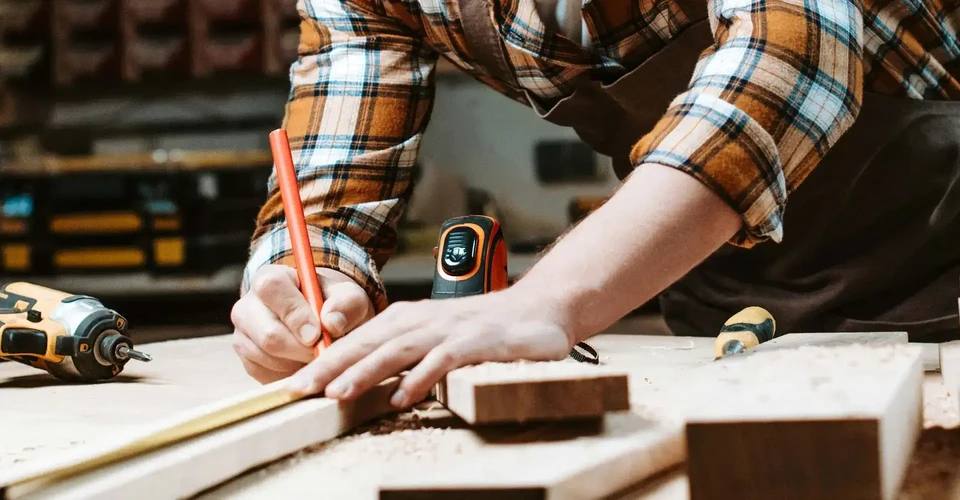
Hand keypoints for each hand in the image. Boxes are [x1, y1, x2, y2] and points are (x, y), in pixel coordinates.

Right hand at [231, 264, 374, 383]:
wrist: (322, 328)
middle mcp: (248, 305)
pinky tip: (302, 363)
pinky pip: (266, 374)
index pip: (272, 288)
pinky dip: (290, 373)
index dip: (295, 313)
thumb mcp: (349, 299)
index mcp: (270, 278)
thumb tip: (332, 322)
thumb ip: (346, 304)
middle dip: (302, 348)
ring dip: (298, 361)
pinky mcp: (246, 361)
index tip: (317, 334)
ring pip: (268, 357)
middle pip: (269, 333)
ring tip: (316, 354)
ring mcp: (243, 335)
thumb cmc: (333, 307)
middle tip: (323, 351)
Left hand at [284, 287, 575, 408]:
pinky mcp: (478, 341)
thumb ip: (403, 354)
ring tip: (337, 394)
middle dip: (331, 366)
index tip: (294, 385)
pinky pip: (444, 359)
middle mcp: (423, 320)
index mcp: (409, 318)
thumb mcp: (437, 336)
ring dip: (366, 371)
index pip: (358, 339)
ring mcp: (450, 329)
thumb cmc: (484, 328)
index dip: (324, 361)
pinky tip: (403, 397)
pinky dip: (421, 377)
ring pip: (398, 349)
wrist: (540, 309)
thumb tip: (360, 379)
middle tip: (299, 390)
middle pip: (369, 342)